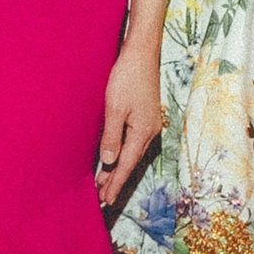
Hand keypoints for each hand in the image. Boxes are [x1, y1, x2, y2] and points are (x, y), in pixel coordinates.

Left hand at [97, 38, 161, 204]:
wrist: (142, 54)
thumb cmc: (127, 78)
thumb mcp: (114, 108)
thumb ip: (112, 137)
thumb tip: (109, 162)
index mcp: (142, 132)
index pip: (126, 165)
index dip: (115, 183)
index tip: (106, 199)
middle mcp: (149, 132)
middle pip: (130, 162)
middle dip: (116, 180)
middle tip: (104, 198)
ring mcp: (149, 124)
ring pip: (132, 153)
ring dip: (118, 168)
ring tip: (105, 183)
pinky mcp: (145, 117)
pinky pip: (132, 143)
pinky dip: (122, 154)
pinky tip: (115, 157)